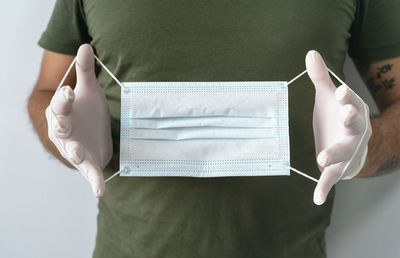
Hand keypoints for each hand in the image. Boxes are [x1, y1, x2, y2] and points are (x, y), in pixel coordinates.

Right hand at [45, 44, 112, 196]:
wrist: (94, 135)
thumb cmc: (88, 112)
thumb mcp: (91, 91)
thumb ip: (86, 72)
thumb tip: (85, 45)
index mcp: (62, 110)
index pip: (60, 103)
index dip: (64, 98)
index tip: (71, 90)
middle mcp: (63, 131)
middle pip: (59, 126)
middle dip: (61, 121)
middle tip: (62, 120)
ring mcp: (73, 148)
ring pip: (69, 149)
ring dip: (72, 152)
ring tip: (76, 154)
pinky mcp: (86, 163)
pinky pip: (89, 173)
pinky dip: (94, 182)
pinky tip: (100, 191)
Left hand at [306, 50, 371, 204]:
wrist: (352, 141)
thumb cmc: (337, 115)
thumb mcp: (328, 96)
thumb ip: (320, 77)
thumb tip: (310, 52)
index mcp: (352, 110)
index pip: (351, 102)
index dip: (346, 97)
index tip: (339, 90)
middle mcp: (355, 131)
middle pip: (355, 126)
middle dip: (351, 120)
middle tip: (345, 114)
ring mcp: (348, 150)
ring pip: (345, 152)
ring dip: (335, 154)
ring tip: (322, 158)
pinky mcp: (339, 166)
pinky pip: (332, 177)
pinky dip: (324, 188)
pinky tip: (317, 199)